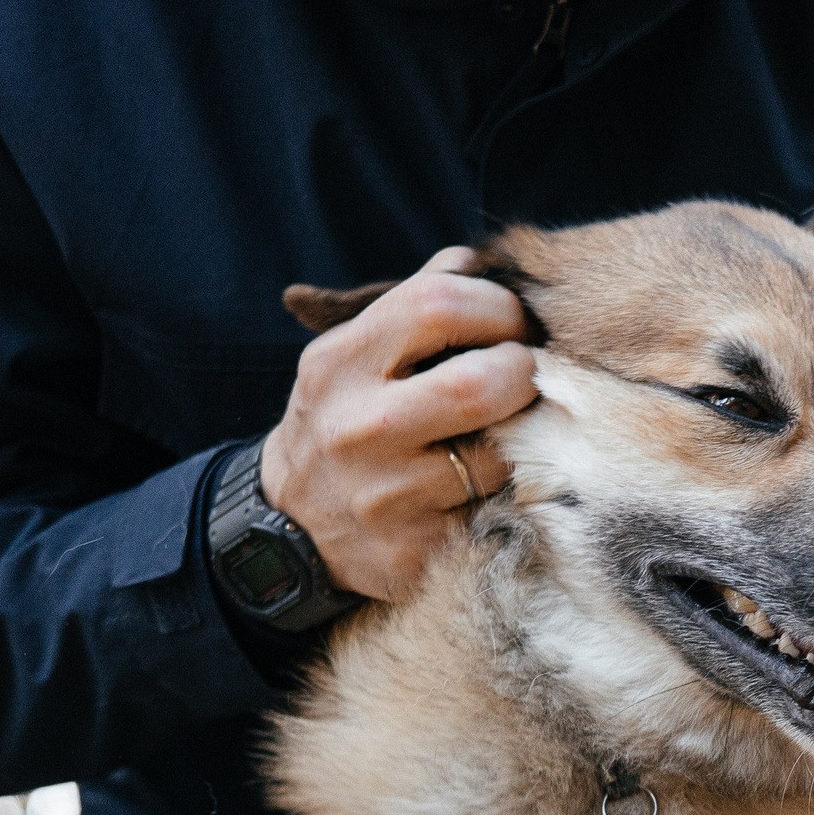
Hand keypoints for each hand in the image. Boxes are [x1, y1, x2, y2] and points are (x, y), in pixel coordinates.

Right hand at [262, 245, 538, 603]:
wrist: (290, 526)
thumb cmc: (343, 418)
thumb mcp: (352, 354)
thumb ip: (414, 303)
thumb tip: (478, 261)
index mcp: (341, 364)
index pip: (440, 305)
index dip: (497, 307)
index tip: (511, 324)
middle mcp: (359, 429)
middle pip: (483, 384)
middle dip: (523, 372)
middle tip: (523, 377)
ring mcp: (387, 498)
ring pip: (501, 456)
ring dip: (519, 440)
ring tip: (502, 434)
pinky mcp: (416, 553)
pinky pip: (496, 514)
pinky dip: (505, 496)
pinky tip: (485, 487)